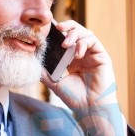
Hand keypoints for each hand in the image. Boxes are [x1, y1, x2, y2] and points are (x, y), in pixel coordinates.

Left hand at [41, 20, 128, 135]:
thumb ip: (45, 72)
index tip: (47, 29)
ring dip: (74, 34)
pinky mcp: (101, 56)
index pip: (65, 40)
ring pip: (85, 33)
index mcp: (72, 59)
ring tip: (66, 43)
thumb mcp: (55, 83)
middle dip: (67, 26)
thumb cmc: (75, 98)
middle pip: (76, 32)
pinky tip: (77, 54)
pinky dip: (83, 43)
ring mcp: (92, 54)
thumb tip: (33, 63)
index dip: (58, 32)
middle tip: (57, 27)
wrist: (89, 109)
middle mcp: (83, 54)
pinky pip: (93, 41)